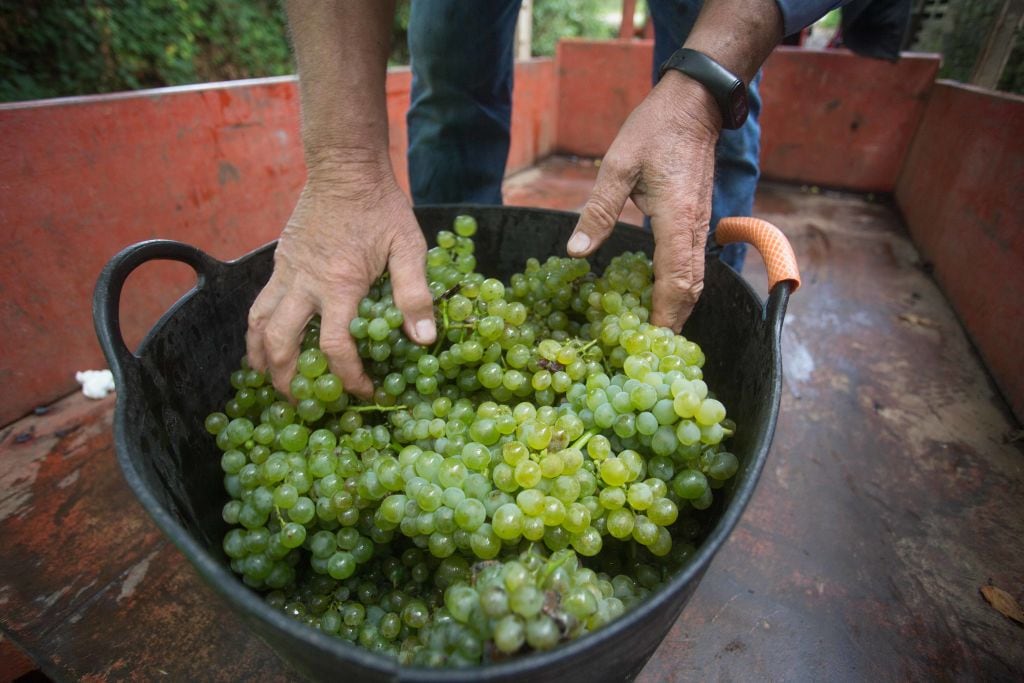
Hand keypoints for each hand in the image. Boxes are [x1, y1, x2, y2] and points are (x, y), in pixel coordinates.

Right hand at [246, 169, 436, 399]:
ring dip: (261, 359)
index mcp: (340, 284)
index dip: (348, 376)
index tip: (363, 392)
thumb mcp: (409, 247)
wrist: (345, 167)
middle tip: (304, 401)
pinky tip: (266, 342)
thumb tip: (423, 340)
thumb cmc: (382, 207)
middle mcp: (305, 283)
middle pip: (282, 344)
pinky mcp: (279, 262)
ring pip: (258, 325)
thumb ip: (414, 294)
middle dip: (289, 379)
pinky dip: (258, 330)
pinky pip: (259, 303)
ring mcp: (287, 272)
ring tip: (271, 381)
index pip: (336, 346)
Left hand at [566, 71, 721, 330]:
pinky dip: (680, 289)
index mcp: (674, 218)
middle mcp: (694, 228)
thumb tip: (576, 252)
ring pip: (696, 280)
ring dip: (678, 308)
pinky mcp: (699, 221)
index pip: (673, 279)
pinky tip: (660, 298)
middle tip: (648, 350)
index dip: (662, 314)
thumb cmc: (654, 130)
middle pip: (690, 288)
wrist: (695, 105)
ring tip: (652, 334)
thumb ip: (597, 211)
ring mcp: (700, 226)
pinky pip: (694, 265)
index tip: (648, 341)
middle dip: (672, 322)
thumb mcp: (617, 166)